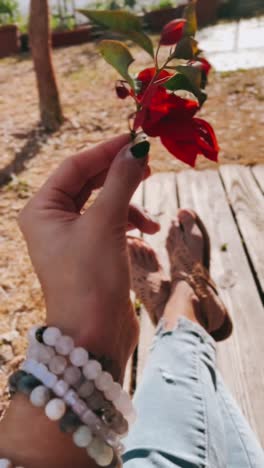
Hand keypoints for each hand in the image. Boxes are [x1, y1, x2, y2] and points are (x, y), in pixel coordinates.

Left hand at [18, 134, 158, 379]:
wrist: (93, 335)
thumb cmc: (90, 279)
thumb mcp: (105, 223)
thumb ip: (121, 182)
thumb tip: (137, 149)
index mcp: (42, 210)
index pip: (75, 166)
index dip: (106, 151)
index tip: (136, 138)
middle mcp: (52, 221)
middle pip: (88, 182)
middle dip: (119, 175)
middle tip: (148, 165)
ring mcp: (71, 237)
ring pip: (103, 203)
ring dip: (129, 204)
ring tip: (150, 218)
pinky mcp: (90, 251)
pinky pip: (110, 224)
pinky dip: (129, 223)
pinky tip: (148, 231)